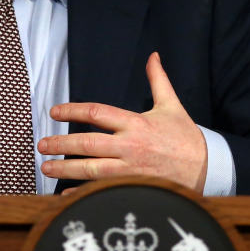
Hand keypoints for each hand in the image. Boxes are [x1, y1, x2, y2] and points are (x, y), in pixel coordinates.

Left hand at [37, 53, 206, 192]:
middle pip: (87, 144)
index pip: (97, 113)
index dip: (72, 111)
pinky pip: (101, 191)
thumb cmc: (185, 138)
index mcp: (136, 123)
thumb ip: (158, 80)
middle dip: (60, 144)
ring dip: (65, 169)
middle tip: (42, 145)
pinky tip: (66, 194)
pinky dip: (82, 194)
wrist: (207, 169)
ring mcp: (130, 170)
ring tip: (47, 167)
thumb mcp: (172, 105)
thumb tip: (153, 57)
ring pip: (90, 170)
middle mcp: (130, 146)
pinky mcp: (133, 187)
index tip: (55, 112)